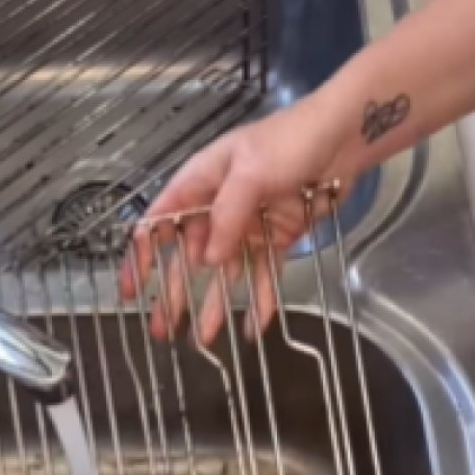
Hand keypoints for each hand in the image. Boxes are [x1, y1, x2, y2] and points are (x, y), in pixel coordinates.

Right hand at [120, 93, 356, 341]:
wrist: (342, 136)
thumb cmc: (289, 140)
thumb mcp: (250, 170)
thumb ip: (227, 215)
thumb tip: (209, 260)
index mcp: (199, 184)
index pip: (159, 224)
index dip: (142, 257)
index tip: (131, 290)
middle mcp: (217, 208)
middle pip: (188, 256)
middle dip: (174, 293)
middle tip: (162, 327)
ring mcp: (247, 225)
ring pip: (223, 271)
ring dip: (213, 303)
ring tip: (201, 339)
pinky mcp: (277, 237)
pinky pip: (263, 273)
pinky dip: (259, 299)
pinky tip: (252, 326)